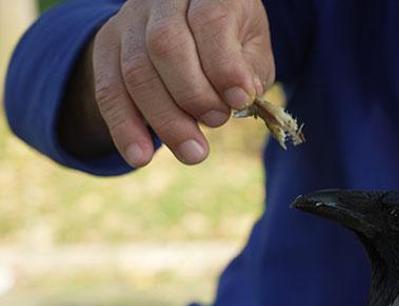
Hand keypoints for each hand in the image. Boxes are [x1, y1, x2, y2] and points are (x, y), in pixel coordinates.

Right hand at [62, 0, 274, 166]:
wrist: (188, 20)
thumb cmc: (232, 39)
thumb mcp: (253, 46)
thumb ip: (251, 68)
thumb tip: (241, 95)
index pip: (210, 20)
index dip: (224, 65)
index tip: (241, 100)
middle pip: (166, 46)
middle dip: (193, 95)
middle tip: (217, 122)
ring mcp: (130, 20)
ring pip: (136, 71)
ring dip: (165, 119)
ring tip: (193, 153)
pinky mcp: (108, 45)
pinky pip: (109, 90)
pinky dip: (124, 127)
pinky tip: (140, 157)